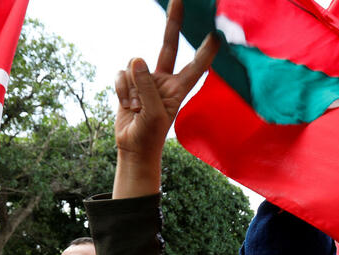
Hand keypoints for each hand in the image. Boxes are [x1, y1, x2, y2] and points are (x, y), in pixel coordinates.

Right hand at [113, 0, 217, 197]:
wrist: (133, 147)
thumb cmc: (150, 136)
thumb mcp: (153, 114)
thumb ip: (147, 87)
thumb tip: (137, 59)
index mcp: (179, 89)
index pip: (196, 65)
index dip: (206, 50)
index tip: (216, 33)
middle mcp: (164, 79)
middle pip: (169, 44)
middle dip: (173, 22)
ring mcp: (147, 80)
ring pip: (135, 64)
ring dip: (132, 86)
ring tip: (136, 107)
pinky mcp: (130, 83)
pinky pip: (122, 74)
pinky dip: (121, 89)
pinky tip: (127, 105)